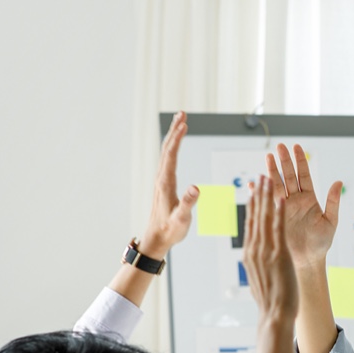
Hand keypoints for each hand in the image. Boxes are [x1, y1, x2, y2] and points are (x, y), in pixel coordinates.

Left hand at [141, 111, 198, 256]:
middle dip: (175, 130)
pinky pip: (169, 160)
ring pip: (167, 152)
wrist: (157, 238)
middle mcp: (162, 178)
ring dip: (173, 136)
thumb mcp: (181, 218)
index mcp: (166, 183)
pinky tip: (176, 146)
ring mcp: (162, 180)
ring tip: (180, 123)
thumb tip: (196, 188)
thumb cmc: (170, 230)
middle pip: (167, 148)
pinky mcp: (164, 184)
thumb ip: (188, 203)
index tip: (184, 123)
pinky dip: (173, 148)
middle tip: (182, 113)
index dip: (178, 138)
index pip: (171, 154)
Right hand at [243, 175, 298, 323]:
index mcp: (250, 254)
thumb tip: (255, 261)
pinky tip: (281, 197)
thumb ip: (258, 265)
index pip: (250, 224)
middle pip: (255, 216)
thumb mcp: (260, 278)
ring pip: (265, 217)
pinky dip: (280, 211)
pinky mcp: (278, 254)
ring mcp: (265, 251)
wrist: (274, 315)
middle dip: (258, 194)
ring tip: (268, 177)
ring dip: (267, 196)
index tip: (252, 191)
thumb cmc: (270, 301)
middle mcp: (254, 249)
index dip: (252, 206)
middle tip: (259, 175)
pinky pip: (279, 228)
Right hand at [266, 143, 342, 271]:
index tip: (296, 147)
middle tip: (279, 146)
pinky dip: (260, 193)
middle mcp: (296, 200)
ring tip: (268, 157)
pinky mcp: (276, 216)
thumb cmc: (321, 242)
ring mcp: (284, 207)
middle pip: (289, 176)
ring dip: (272, 172)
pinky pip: (266, 202)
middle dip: (284, 161)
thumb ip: (333, 202)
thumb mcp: (331, 221)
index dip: (300, 161)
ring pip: (277, 185)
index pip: (304, 175)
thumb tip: (339, 182)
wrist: (308, 259)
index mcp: (309, 199)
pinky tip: (254, 183)